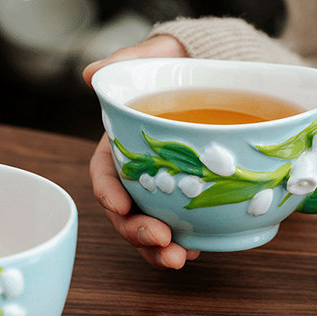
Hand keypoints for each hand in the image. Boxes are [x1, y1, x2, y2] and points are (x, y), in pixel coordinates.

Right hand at [85, 35, 200, 268]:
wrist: (225, 76)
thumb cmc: (186, 67)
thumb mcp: (162, 56)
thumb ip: (130, 61)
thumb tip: (90, 74)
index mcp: (123, 144)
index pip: (105, 173)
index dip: (107, 192)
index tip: (119, 205)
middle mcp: (140, 173)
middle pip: (127, 211)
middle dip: (137, 232)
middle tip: (161, 240)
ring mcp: (164, 190)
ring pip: (152, 226)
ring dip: (160, 250)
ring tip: (181, 259)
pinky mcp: (190, 199)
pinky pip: (184, 228)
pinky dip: (188, 243)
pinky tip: (198, 250)